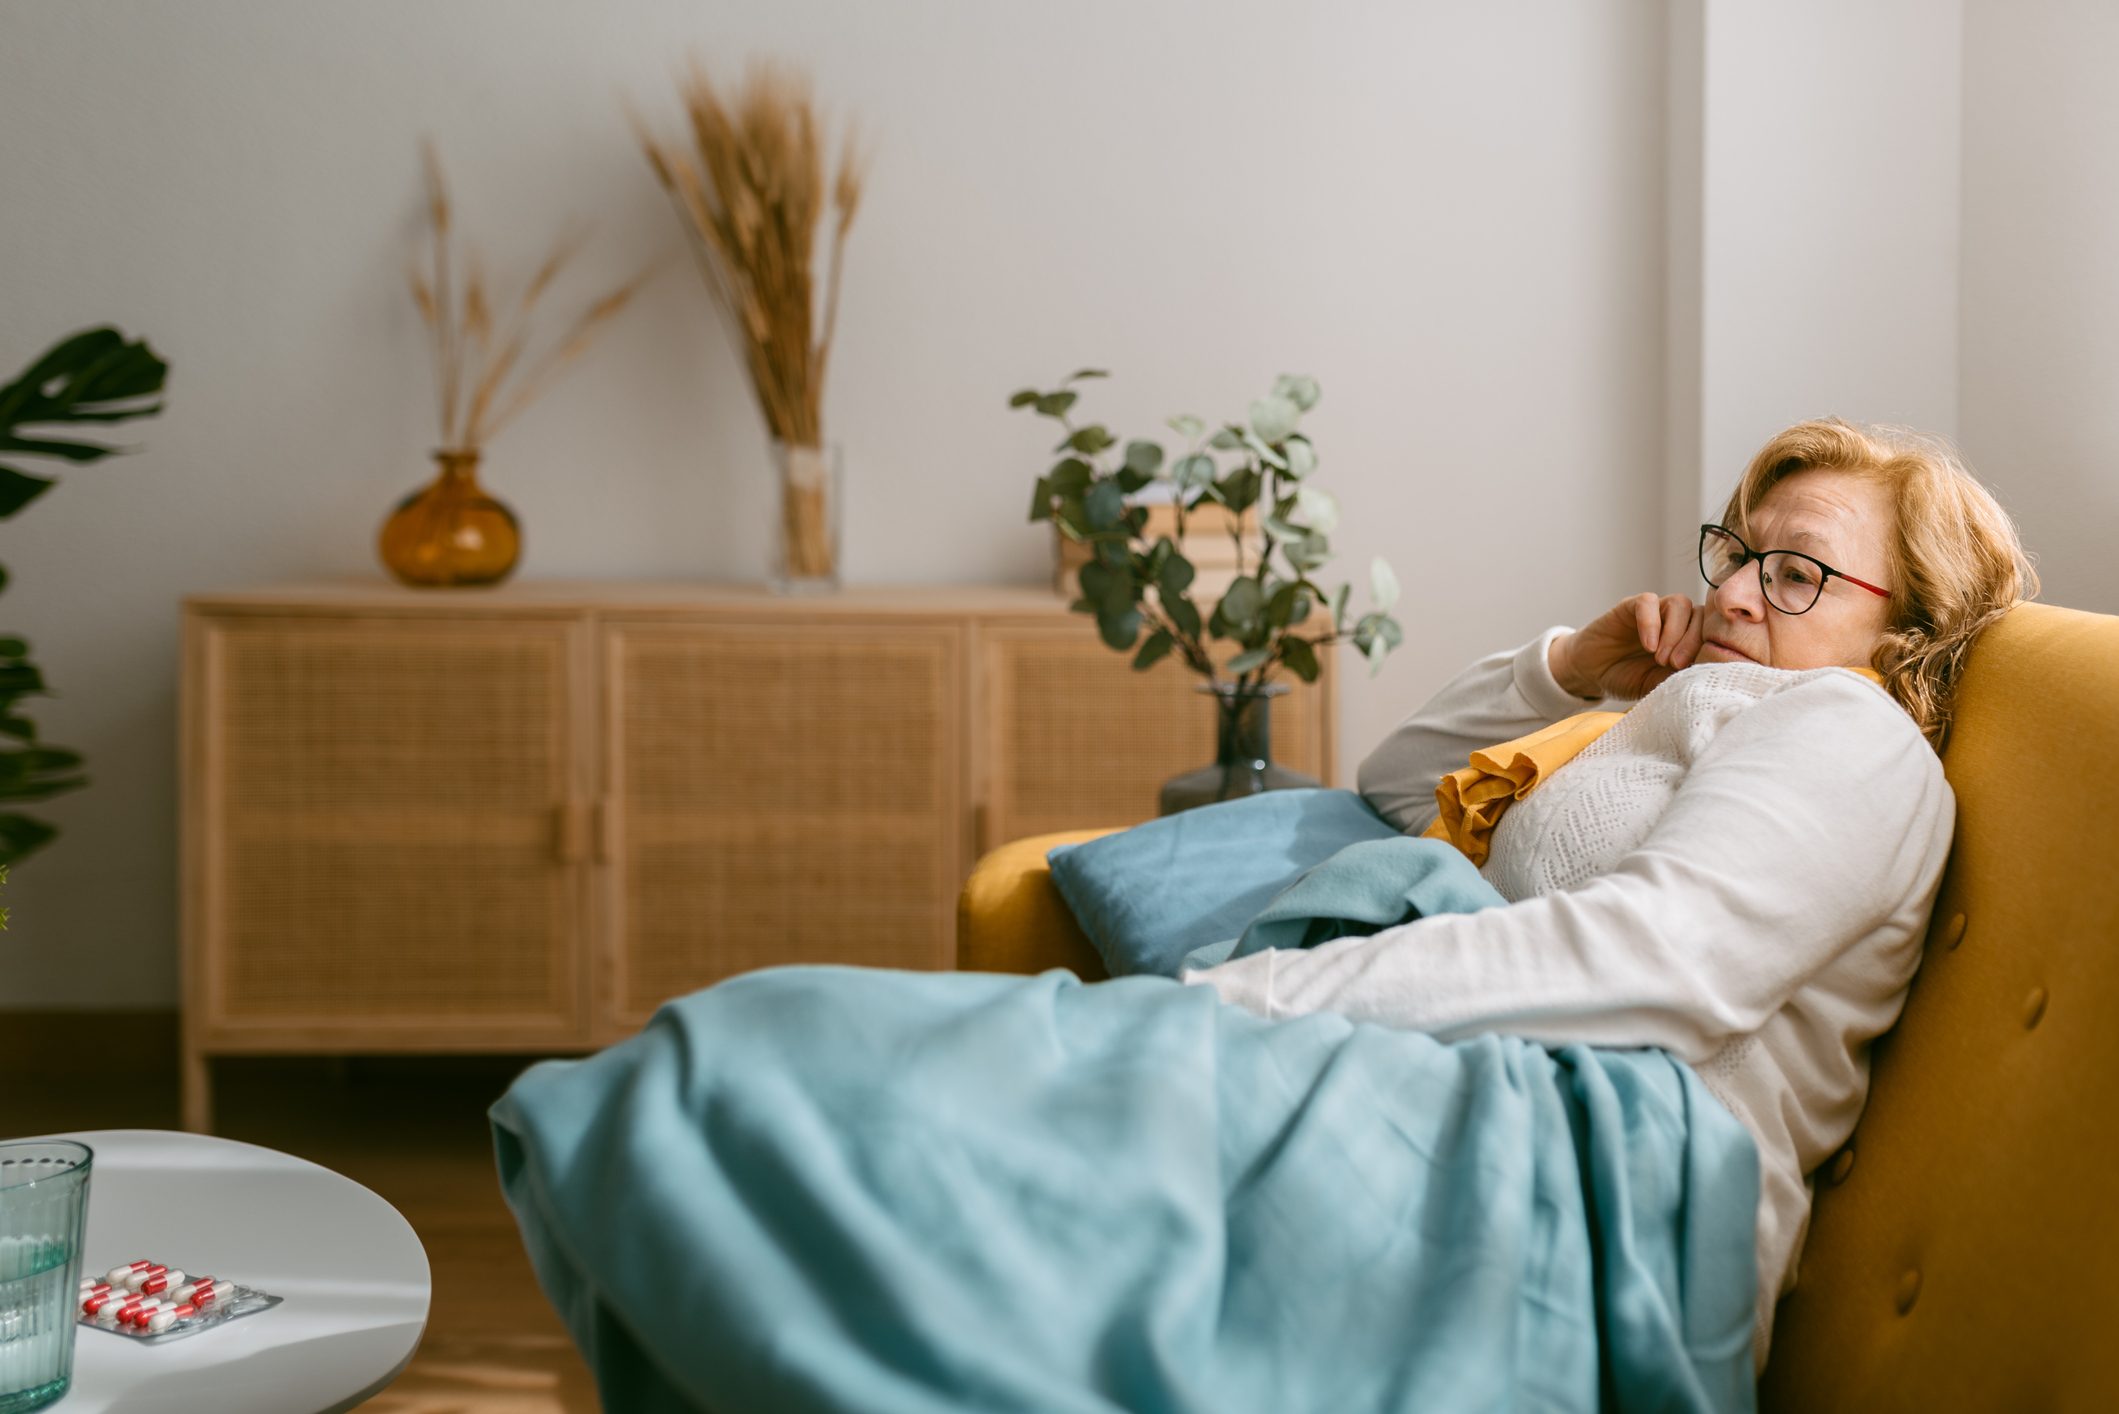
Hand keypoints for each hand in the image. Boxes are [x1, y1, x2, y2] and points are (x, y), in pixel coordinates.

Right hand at [1548, 592, 1705, 700]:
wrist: (1590, 672)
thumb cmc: (1627, 677)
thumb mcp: (1657, 683)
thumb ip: (1680, 675)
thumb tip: (1708, 675)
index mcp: (1688, 639)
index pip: (1713, 632)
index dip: (1710, 649)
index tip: (1698, 672)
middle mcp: (1676, 622)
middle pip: (1700, 616)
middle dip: (1692, 642)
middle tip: (1676, 666)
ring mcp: (1655, 612)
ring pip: (1680, 604)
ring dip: (1674, 632)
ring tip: (1660, 658)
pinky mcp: (1631, 606)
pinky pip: (1648, 602)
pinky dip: (1651, 623)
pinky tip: (1648, 646)